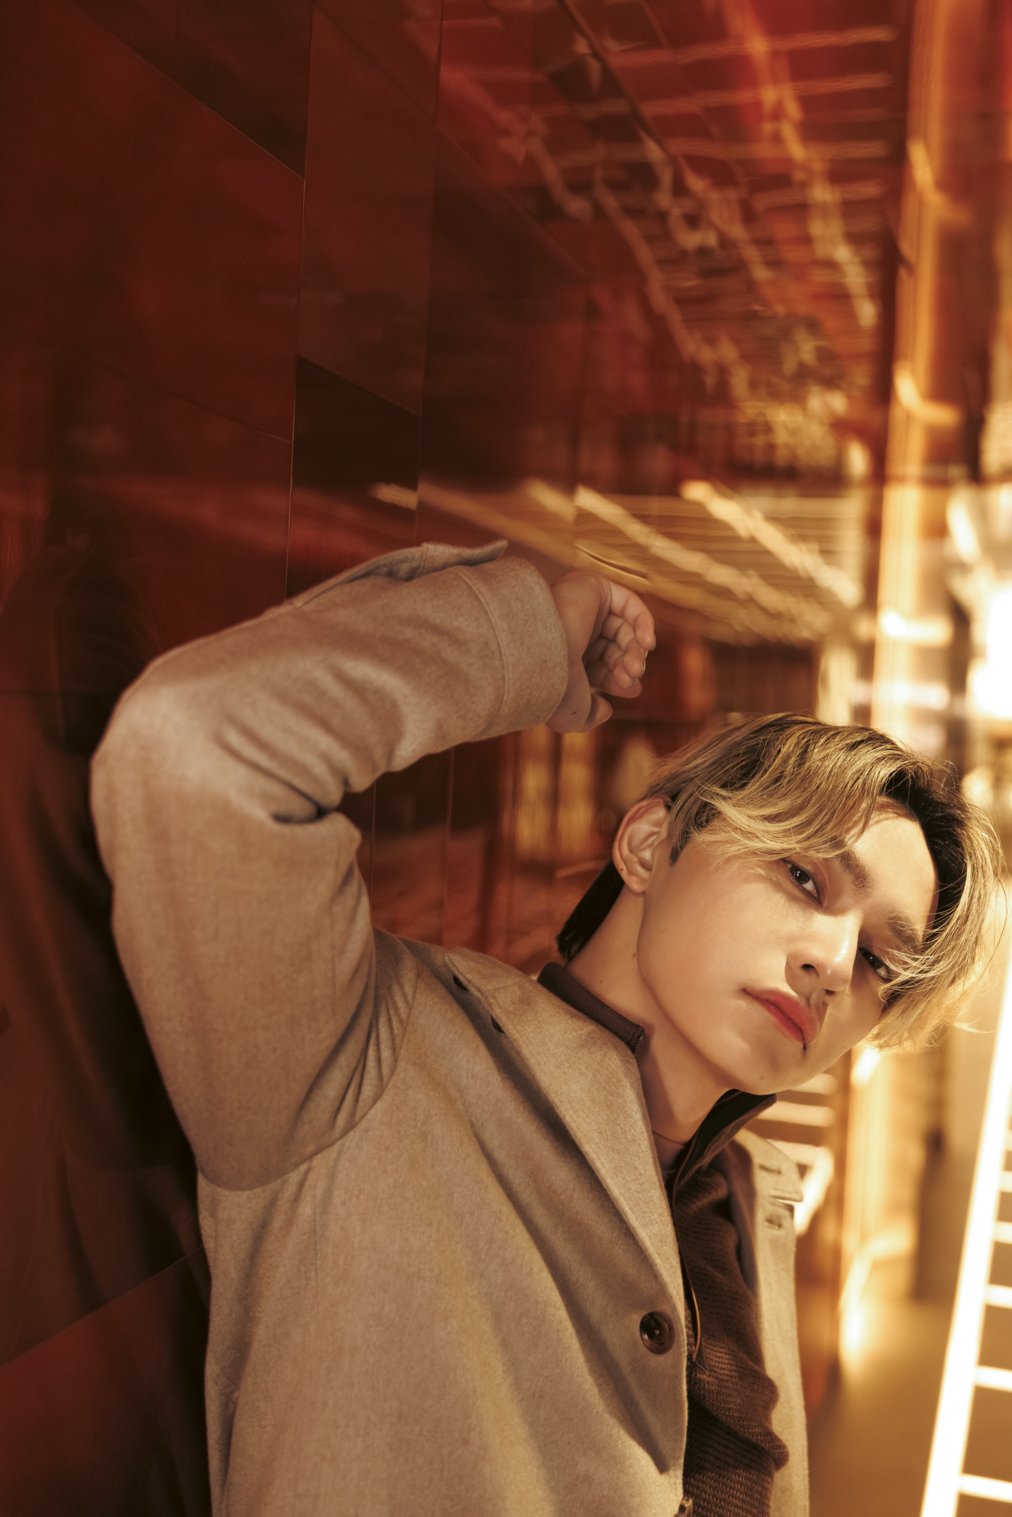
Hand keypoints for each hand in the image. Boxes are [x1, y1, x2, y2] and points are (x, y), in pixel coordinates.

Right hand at [547, 572, 654, 733]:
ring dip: (636, 650)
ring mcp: (582, 607)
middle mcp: (572, 629)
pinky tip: (647, 643)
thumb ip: (590, 716)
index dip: (619, 677)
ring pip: (623, 628)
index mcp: (563, 653)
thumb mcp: (573, 715)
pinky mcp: (593, 587)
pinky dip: (644, 624)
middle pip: (614, 647)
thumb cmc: (554, 685)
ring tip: (635, 668)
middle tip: (631, 679)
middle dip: (628, 665)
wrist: (543, 653)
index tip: (632, 689)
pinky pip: (629, 604)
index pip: (600, 664)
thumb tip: (607, 709)